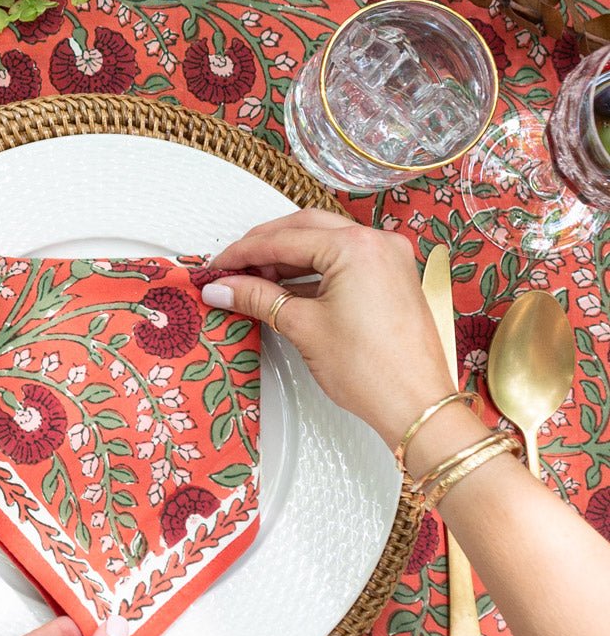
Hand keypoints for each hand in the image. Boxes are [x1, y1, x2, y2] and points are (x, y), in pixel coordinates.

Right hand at [202, 210, 452, 448]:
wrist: (416, 405)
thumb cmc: (371, 370)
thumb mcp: (302, 327)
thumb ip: (258, 298)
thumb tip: (224, 288)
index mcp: (355, 246)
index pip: (285, 239)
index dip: (244, 253)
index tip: (218, 267)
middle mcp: (377, 242)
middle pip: (305, 229)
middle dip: (265, 247)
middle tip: (233, 269)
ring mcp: (389, 259)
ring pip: (325, 244)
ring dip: (288, 259)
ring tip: (255, 281)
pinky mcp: (392, 278)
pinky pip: (344, 262)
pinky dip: (313, 272)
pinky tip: (287, 289)